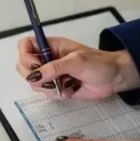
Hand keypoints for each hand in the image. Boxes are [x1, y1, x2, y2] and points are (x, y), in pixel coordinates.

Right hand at [17, 36, 139, 99]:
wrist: (115, 78)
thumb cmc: (99, 63)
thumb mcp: (77, 61)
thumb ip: (54, 68)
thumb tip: (34, 76)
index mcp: (50, 46)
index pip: (24, 46)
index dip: (25, 56)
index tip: (36, 66)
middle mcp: (47, 59)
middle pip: (24, 67)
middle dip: (36, 77)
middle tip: (52, 79)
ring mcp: (51, 74)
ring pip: (34, 83)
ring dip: (48, 87)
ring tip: (65, 85)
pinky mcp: (57, 87)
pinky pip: (45, 93)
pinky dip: (56, 94)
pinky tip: (69, 91)